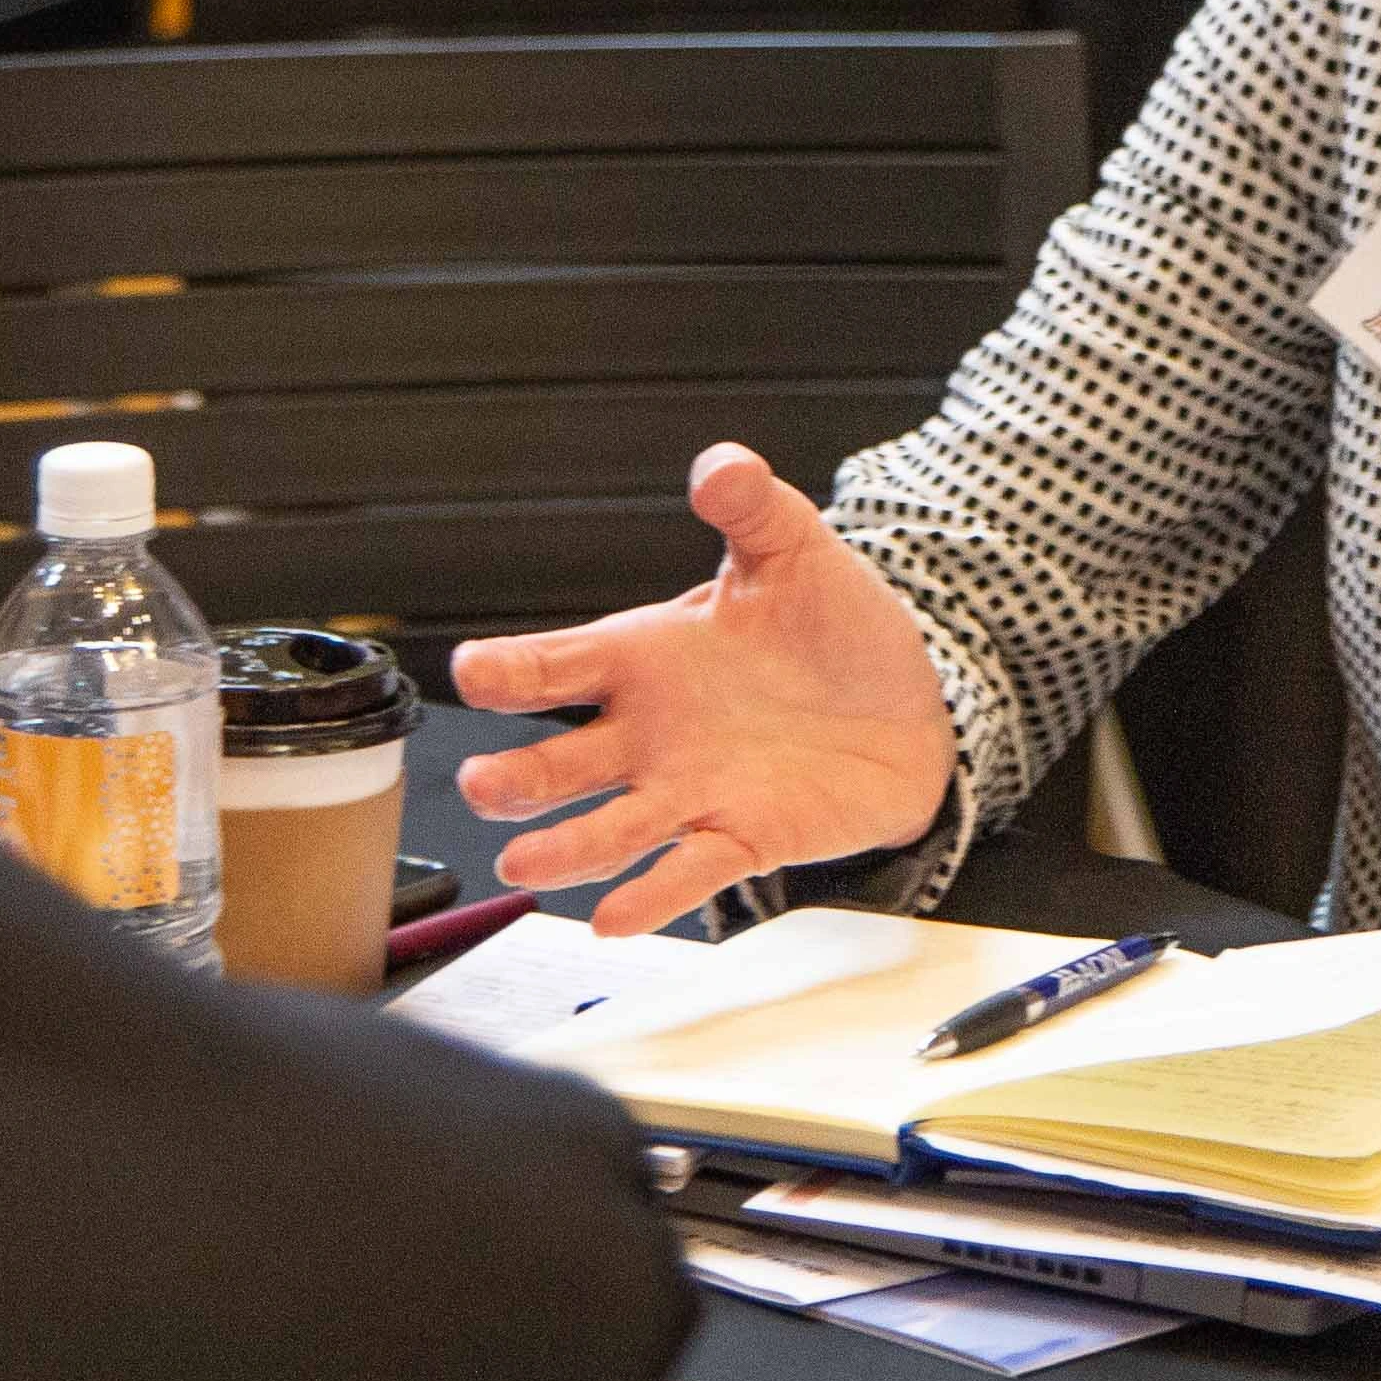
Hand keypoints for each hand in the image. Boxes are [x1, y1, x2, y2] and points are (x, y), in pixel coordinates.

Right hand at [449, 442, 962, 936]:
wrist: (908, 703)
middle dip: (515, 777)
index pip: (557, 662)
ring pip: (609, 828)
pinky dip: (653, 895)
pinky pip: (690, 872)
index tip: (473, 672)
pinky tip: (616, 916)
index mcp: (645, 656)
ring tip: (522, 864)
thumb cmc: (832, 628)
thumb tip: (721, 464)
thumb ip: (752, 505)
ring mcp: (689, 790)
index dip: (510, 669)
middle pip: (561, 762)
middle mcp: (650, 732)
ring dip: (563, 850)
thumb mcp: (793, 551)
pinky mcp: (742, 836)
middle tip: (479, 785)